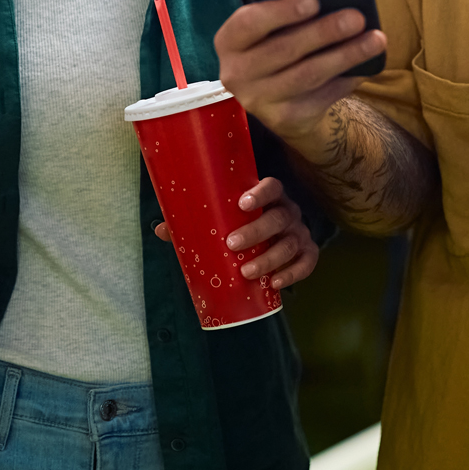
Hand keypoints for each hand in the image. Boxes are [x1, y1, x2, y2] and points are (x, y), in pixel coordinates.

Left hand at [153, 176, 319, 289]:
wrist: (269, 239)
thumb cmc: (239, 224)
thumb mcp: (221, 220)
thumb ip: (194, 222)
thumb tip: (160, 229)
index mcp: (268, 196)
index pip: (272, 186)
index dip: (261, 192)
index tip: (242, 203)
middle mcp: (288, 210)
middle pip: (280, 216)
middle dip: (257, 231)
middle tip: (231, 244)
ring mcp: (299, 231)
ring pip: (291, 242)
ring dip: (270, 258)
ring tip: (247, 272)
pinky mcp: (307, 252)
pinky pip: (308, 262)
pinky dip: (294, 273)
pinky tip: (276, 283)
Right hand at [216, 0, 386, 147]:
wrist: (278, 100)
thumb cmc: (277, 46)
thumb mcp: (268, 31)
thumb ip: (286, 15)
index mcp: (229, 41)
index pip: (248, 23)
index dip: (281, 12)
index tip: (314, 1)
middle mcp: (236, 73)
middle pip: (284, 50)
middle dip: (324, 32)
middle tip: (356, 18)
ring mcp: (259, 100)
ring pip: (308, 75)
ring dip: (346, 55)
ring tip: (375, 39)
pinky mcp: (284, 119)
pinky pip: (321, 96)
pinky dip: (347, 79)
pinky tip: (366, 66)